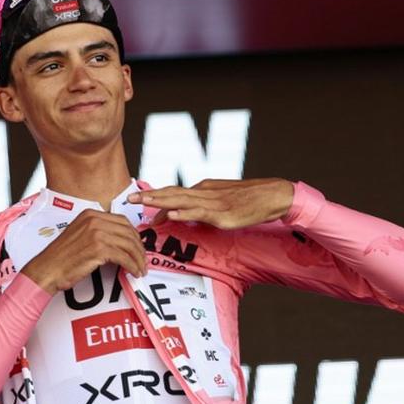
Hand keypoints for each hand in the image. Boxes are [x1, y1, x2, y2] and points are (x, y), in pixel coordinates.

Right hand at [20, 209, 146, 293]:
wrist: (47, 269)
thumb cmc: (61, 257)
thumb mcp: (79, 234)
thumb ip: (97, 232)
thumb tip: (119, 240)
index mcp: (90, 214)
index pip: (122, 221)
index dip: (134, 235)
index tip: (138, 247)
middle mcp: (94, 220)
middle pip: (128, 232)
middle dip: (139, 248)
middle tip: (142, 260)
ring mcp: (96, 233)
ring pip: (129, 244)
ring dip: (138, 259)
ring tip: (140, 269)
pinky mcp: (99, 249)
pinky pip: (124, 257)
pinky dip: (132, 266)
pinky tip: (134, 272)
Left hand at [127, 178, 294, 229]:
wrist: (272, 195)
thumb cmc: (249, 198)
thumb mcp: (222, 199)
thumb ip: (203, 204)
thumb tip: (186, 211)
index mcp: (203, 189)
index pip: (175, 192)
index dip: (157, 196)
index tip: (141, 202)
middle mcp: (205, 192)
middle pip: (173, 192)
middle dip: (151, 196)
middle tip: (131, 198)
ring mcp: (213, 203)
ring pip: (182, 200)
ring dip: (161, 201)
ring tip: (145, 202)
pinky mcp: (223, 215)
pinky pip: (200, 213)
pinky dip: (185, 212)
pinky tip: (173, 213)